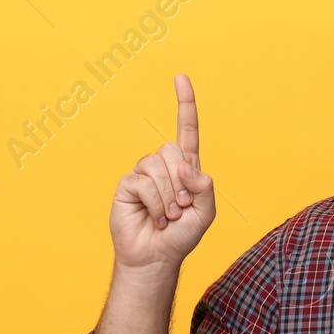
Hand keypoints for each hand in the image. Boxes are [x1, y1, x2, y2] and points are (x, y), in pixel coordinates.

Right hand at [109, 73, 216, 270]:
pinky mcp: (127, 184)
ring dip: (169, 196)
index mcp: (186, 167)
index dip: (185, 104)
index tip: (180, 77)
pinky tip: (154, 217)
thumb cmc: (182, 236)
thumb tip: (187, 166)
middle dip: (182, 182)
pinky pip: (144, 182)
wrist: (156, 257)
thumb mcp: (206, 212)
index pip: (187, 130)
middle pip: (174, 150)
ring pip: (159, 165)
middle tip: (182, 207)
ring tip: (169, 215)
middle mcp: (164, 165)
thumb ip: (205, 187)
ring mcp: (144, 173)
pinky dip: (156, 203)